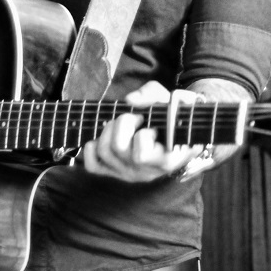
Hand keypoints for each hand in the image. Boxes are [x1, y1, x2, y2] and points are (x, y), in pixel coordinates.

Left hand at [81, 81, 204, 181]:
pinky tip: (104, 137)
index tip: (149, 122)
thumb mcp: (172, 103)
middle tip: (135, 117)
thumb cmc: (175, 119)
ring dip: (108, 130)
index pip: (141, 154)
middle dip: (122, 122)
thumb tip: (130, 100)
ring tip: (122, 124)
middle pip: (117, 148)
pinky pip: (92, 165)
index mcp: (164, 161)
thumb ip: (154, 96)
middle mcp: (145, 173)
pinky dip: (91, 149)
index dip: (142, 133)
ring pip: (104, 152)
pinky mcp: (115, 173)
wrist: (179, 140)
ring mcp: (129, 174)